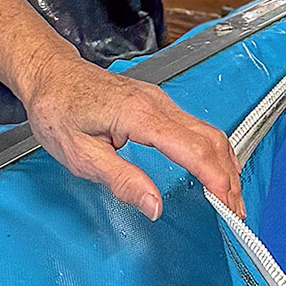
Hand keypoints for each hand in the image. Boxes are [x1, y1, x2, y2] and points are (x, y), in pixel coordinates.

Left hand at [19, 55, 243, 221]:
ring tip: (229, 197)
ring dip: (224, 165)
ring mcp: (159, 100)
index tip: (228, 206)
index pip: (192, 149)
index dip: (216, 179)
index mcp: (138, 115)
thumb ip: (121, 180)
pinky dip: (212, 152)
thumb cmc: (57, 109)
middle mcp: (156, 103)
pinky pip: (196, 127)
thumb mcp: (79, 155)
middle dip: (228, 178)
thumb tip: (154, 206)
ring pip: (208, 132)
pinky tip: (213, 170)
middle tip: (235, 212)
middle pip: (210, 140)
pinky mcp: (157, 103)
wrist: (49, 73)